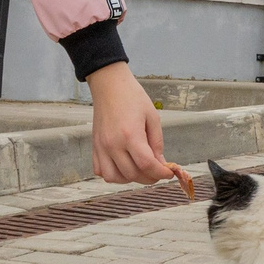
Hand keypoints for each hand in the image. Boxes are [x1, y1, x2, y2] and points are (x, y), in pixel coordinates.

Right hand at [87, 63, 176, 185]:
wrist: (109, 85)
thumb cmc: (133, 97)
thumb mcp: (152, 117)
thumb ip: (157, 143)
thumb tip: (161, 163)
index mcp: (130, 135)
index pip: (147, 165)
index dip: (161, 173)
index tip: (169, 173)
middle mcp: (113, 144)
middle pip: (132, 174)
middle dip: (149, 177)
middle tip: (158, 172)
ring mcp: (101, 147)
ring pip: (114, 177)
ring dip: (130, 179)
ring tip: (140, 170)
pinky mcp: (94, 147)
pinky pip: (101, 170)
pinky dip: (113, 174)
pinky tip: (124, 166)